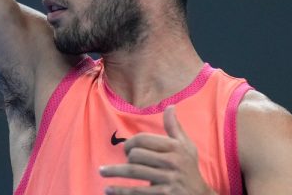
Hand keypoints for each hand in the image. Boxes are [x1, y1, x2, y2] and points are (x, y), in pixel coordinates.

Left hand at [99, 106, 215, 194]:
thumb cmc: (189, 167)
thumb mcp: (186, 146)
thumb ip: (175, 127)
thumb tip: (170, 106)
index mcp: (175, 147)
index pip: (144, 139)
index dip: (130, 143)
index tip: (126, 149)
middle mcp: (172, 162)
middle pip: (137, 155)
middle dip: (126, 158)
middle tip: (123, 161)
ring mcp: (168, 179)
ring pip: (134, 172)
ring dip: (114, 171)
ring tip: (102, 171)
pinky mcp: (163, 194)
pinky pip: (137, 192)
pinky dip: (121, 191)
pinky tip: (108, 189)